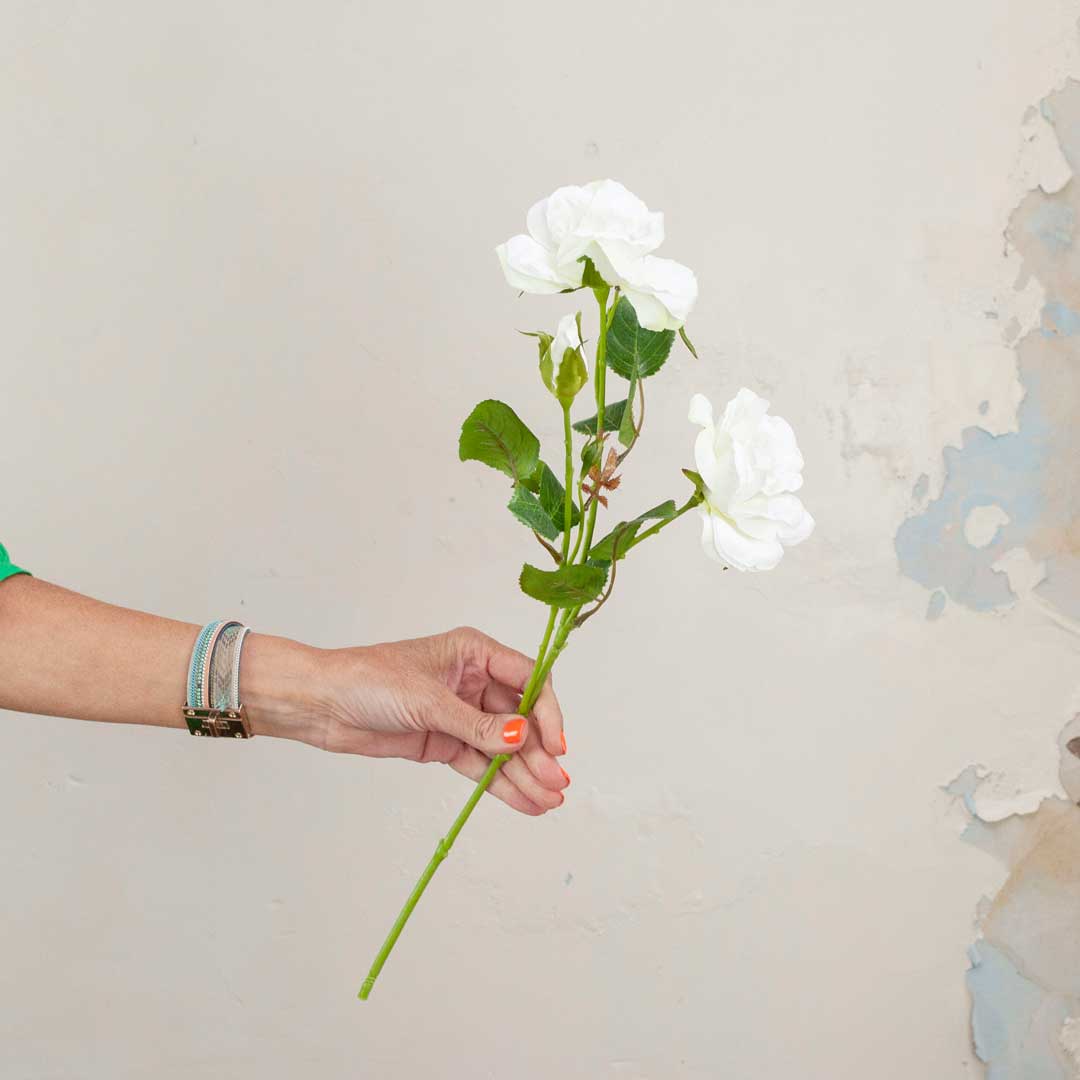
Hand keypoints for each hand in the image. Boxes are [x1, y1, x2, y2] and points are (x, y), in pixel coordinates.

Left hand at [315, 626, 568, 815]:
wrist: (321, 705)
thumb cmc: (368, 681)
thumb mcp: (428, 701)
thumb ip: (477, 725)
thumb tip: (522, 738)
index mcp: (473, 653)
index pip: (528, 679)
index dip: (546, 712)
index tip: (556, 745)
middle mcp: (473, 681)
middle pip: (520, 718)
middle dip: (539, 752)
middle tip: (556, 784)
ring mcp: (459, 714)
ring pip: (503, 747)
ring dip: (526, 773)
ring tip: (549, 802)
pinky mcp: (444, 743)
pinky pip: (481, 764)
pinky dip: (502, 784)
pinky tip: (526, 802)